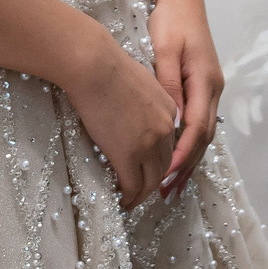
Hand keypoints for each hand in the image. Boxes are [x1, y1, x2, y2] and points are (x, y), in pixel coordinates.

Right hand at [65, 28, 179, 209]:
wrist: (96, 67)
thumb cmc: (108, 67)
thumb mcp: (140, 82)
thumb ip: (145, 101)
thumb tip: (133, 114)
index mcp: (170, 110)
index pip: (171, 143)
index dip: (162, 159)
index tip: (151, 168)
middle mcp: (166, 129)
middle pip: (166, 165)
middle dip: (155, 181)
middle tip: (142, 190)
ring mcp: (149, 144)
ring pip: (152, 180)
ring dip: (142, 195)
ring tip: (131, 201)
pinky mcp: (128, 155)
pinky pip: (132, 185)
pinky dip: (129, 198)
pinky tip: (121, 202)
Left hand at [147, 0, 222, 197]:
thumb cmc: (171, 21)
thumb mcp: (165, 50)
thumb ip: (168, 85)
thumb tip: (171, 120)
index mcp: (205, 81)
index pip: (196, 127)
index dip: (182, 154)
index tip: (166, 174)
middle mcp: (213, 89)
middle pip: (204, 138)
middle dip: (187, 167)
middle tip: (167, 192)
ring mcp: (211, 89)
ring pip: (204, 134)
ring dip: (189, 160)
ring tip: (172, 186)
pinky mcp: (204, 87)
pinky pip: (199, 123)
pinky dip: (190, 145)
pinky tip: (178, 158)